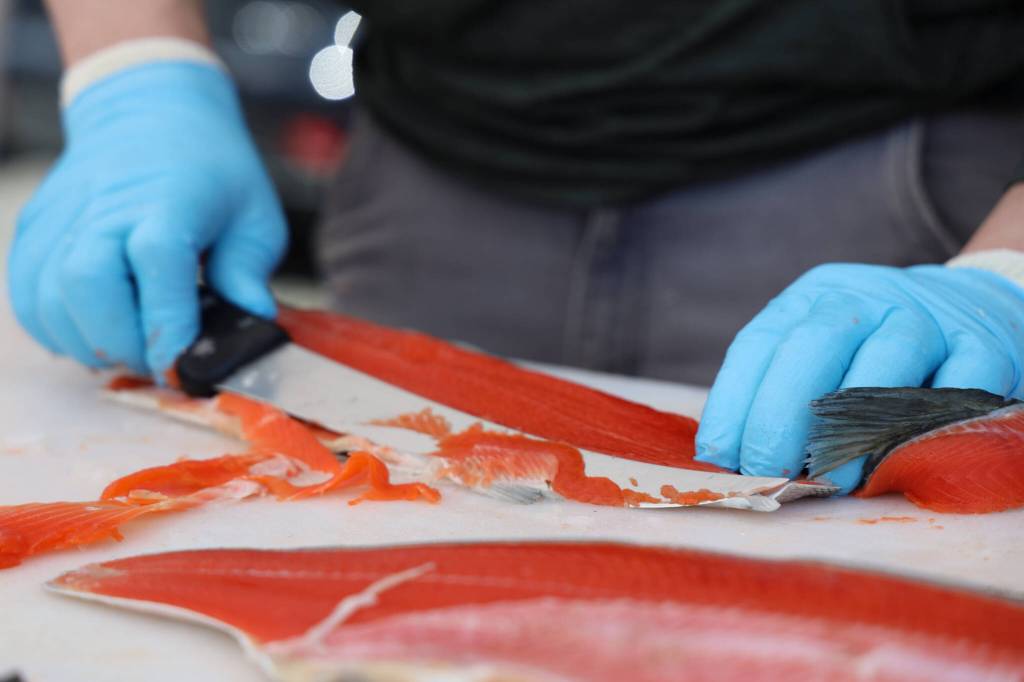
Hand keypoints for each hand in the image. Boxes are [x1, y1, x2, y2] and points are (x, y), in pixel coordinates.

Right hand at [8, 62, 286, 374]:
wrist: (149, 114)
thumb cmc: (210, 172)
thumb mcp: (256, 217)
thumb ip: (249, 273)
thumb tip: (255, 323)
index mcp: (168, 201)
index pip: (156, 263)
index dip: (166, 323)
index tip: (181, 365)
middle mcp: (105, 209)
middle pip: (86, 285)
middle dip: (123, 343)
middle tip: (158, 361)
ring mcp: (61, 219)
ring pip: (49, 300)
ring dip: (90, 342)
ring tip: (132, 346)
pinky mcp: (34, 232)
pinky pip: (27, 298)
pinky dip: (57, 330)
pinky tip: (97, 330)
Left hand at [694, 263, 1023, 492]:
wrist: (974, 308)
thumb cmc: (872, 348)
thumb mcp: (819, 350)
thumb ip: (775, 392)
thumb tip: (726, 459)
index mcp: (811, 298)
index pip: (759, 344)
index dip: (733, 403)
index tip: (719, 456)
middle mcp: (864, 298)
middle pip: (812, 347)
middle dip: (780, 416)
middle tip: (767, 472)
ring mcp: (926, 318)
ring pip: (884, 367)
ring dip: (852, 433)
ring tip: (831, 482)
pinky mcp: (983, 346)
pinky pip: (955, 389)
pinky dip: (924, 431)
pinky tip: (900, 465)